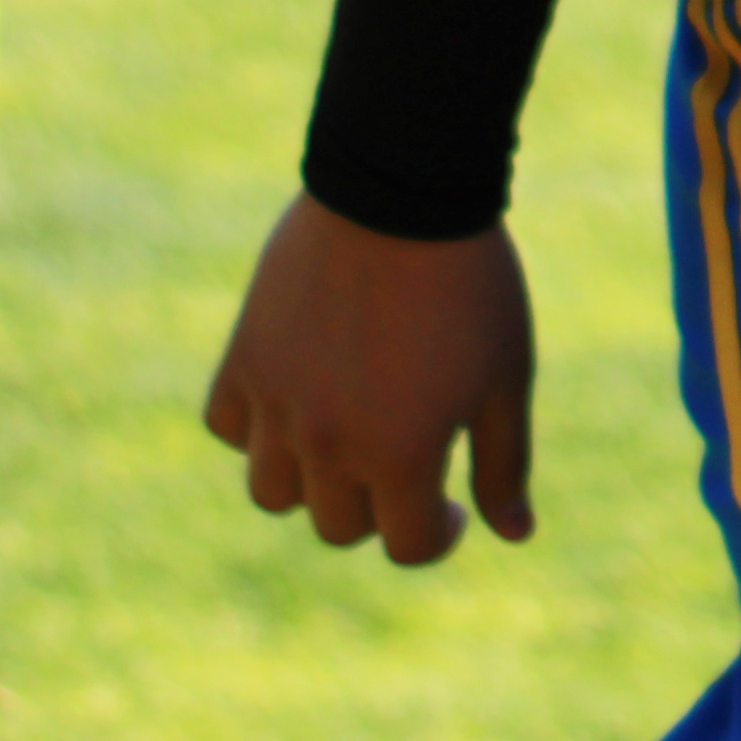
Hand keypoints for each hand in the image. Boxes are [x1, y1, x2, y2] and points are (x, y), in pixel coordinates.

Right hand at [204, 192, 537, 563]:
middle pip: (339, 527)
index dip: (441, 534)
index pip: (408, 546)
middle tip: (408, 460)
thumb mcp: (505, 379)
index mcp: (400, 456)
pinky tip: (299, 399)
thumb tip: (512, 534)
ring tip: (348, 438)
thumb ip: (504, 465)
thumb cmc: (471, 287)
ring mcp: (276, 402)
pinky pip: (228, 427)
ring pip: (273, 494)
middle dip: (381, 508)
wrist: (402, 194)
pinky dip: (257, 429)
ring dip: (312, 484)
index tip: (455, 503)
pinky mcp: (244, 358)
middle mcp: (327, 443)